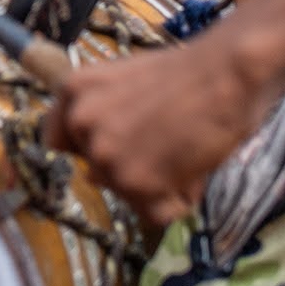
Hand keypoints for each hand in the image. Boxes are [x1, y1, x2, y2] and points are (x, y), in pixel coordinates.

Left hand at [45, 33, 278, 228]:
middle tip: (171, 140)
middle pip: (100, 172)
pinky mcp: (135, 183)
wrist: (227, 71)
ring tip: (188, 149)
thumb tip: (90, 175)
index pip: (57, 141)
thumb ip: (104, 119)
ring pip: (130, 194)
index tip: (118, 148)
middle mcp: (80, 124)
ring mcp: (105, 156)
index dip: (91, 149)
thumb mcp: (127, 82)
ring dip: (163, 183)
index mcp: (74, 92)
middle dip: (136, 166)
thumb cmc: (191, 72)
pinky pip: (156, 213)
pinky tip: (196, 169)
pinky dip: (181, 200)